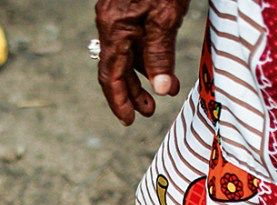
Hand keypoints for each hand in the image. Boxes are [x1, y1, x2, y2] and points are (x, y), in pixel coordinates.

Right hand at [95, 0, 189, 124]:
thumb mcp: (165, 20)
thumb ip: (160, 55)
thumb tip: (161, 89)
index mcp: (113, 29)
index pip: (111, 76)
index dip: (119, 102)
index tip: (129, 120)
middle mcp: (110, 24)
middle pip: (117, 69)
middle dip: (133, 92)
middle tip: (150, 111)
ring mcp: (117, 16)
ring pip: (126, 55)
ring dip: (144, 75)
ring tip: (166, 90)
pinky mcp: (128, 8)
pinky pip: (132, 39)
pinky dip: (147, 55)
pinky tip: (164, 64)